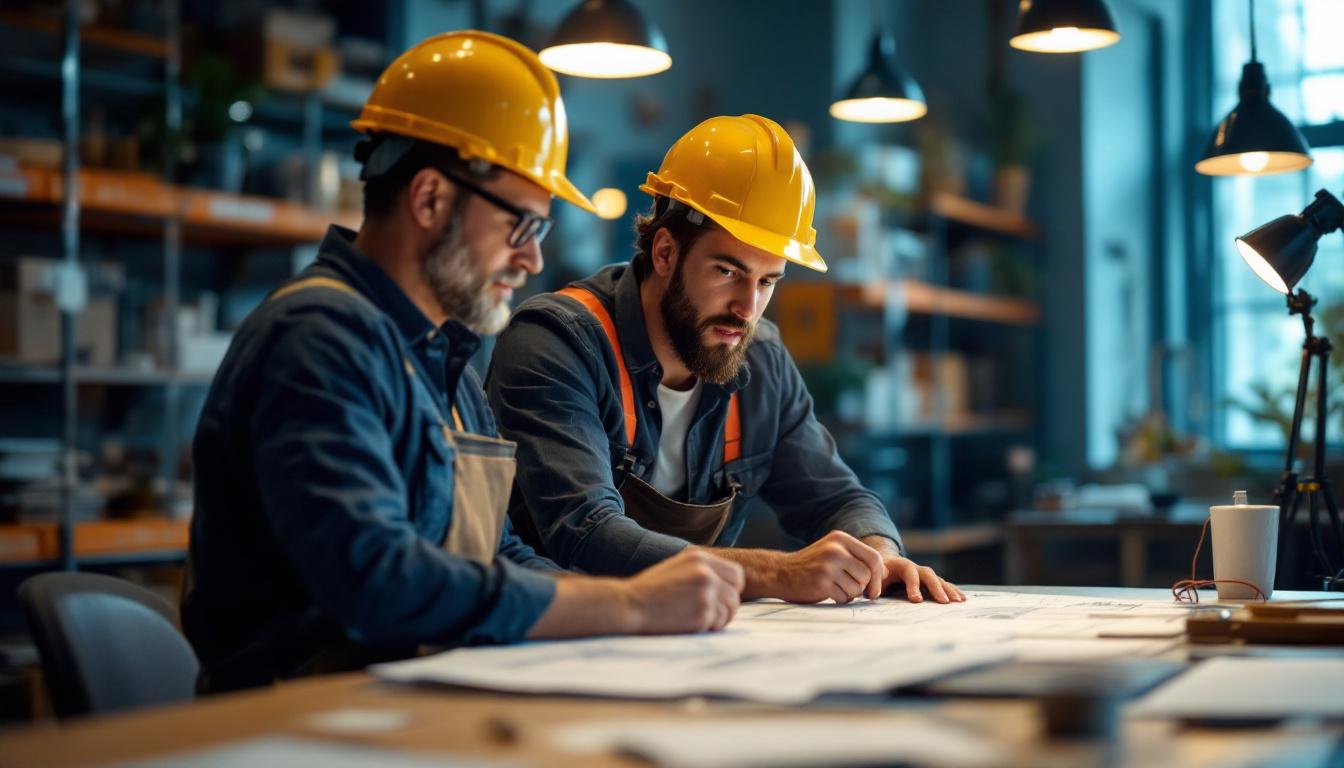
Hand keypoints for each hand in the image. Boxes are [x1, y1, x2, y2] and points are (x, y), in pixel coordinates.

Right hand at [624, 549, 744, 633]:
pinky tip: (691, 623)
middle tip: (710, 612)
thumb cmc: (650, 590)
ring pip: (731, 609)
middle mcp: (705, 572)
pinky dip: (709, 627)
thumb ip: (701, 571)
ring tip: (697, 618)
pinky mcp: (702, 612)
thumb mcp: (677, 568)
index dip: (731, 588)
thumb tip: (725, 584)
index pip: (736, 573)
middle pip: (735, 592)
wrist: (630, 604)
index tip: (720, 597)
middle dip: (727, 605)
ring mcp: (705, 592)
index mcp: (699, 557)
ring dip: (718, 618)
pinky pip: (719, 623)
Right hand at [772, 530, 887, 603]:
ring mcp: (827, 566)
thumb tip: (886, 573)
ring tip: (835, 587)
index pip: (873, 557)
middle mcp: (835, 550)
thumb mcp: (833, 551)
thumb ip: (857, 558)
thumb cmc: (812, 565)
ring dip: (850, 594)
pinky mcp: (821, 583)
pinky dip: (839, 599)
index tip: (874, 587)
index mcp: (840, 539)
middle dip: (862, 587)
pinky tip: (827, 592)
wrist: (780, 573)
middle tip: (848, 587)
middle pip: (867, 575)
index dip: (879, 575)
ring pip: (857, 588)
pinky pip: (844, 597)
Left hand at [861, 536, 964, 603]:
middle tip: (944, 602)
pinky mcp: (928, 581)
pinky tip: (962, 599)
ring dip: (948, 590)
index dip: (913, 585)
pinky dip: (951, 590)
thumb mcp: (871, 576)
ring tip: (958, 601)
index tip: (916, 600)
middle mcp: (914, 567)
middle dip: (936, 588)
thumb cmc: (875, 573)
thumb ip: (873, 583)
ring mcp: (923, 574)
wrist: (882, 563)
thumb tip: (873, 594)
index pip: (909, 572)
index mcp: (899, 564)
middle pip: (928, 574)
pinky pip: (942, 584)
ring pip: (938, 579)